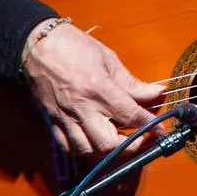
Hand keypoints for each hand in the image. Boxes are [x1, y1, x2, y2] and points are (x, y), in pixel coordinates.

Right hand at [21, 20, 163, 155]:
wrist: (35, 45)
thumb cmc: (72, 46)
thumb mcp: (108, 59)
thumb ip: (132, 83)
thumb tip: (156, 93)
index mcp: (98, 89)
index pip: (130, 115)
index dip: (149, 125)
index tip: (161, 130)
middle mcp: (81, 108)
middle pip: (108, 143)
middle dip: (130, 146)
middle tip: (142, 139)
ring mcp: (64, 118)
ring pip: (88, 150)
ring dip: (107, 150)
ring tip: (120, 141)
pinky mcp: (51, 122)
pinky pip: (68, 147)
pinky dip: (84, 149)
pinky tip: (95, 141)